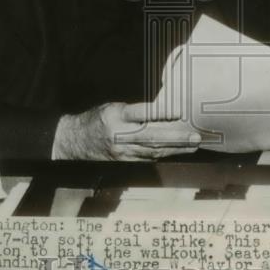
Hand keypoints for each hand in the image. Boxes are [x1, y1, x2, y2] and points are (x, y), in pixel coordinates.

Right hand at [54, 102, 200, 160]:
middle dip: (176, 137)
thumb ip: (135, 109)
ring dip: (175, 148)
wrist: (75, 142)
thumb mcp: (113, 107)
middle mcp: (120, 136)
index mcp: (116, 117)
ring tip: (193, 144)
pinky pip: (148, 158)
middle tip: (194, 135)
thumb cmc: (97, 119)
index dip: (159, 112)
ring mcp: (122, 152)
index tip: (178, 112)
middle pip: (151, 137)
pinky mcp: (125, 161)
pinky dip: (164, 154)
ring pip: (153, 151)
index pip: (140, 114)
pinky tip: (178, 151)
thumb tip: (163, 109)